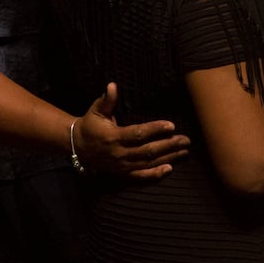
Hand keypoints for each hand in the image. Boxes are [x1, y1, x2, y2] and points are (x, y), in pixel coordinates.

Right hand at [74, 82, 190, 179]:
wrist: (77, 146)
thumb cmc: (90, 125)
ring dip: (168, 157)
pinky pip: (140, 176)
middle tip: (186, 140)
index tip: (171, 125)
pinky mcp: (122, 173)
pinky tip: (170, 168)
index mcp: (113, 137)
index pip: (138, 134)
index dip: (155, 129)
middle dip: (169, 145)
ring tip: (184, 151)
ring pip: (148, 163)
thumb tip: (112, 85)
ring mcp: (121, 166)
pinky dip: (155, 174)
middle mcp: (118, 153)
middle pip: (148, 150)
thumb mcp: (96, 111)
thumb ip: (107, 100)